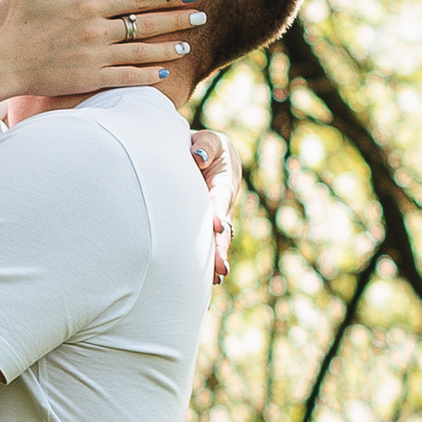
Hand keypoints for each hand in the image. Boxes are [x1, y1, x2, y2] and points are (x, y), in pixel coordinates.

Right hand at [0, 0, 202, 106]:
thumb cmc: (10, 20)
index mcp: (87, 4)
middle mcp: (97, 30)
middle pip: (147, 23)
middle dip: (176, 18)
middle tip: (200, 15)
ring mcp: (95, 56)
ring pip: (142, 51)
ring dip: (167, 47)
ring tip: (187, 44)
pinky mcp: (89, 79)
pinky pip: (126, 77)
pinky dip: (147, 75)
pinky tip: (163, 73)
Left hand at [188, 125, 239, 282]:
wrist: (208, 156)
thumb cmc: (207, 147)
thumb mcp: (210, 140)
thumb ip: (205, 145)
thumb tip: (197, 156)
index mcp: (223, 183)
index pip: (220, 198)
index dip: (217, 212)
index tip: (217, 226)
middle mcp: (221, 205)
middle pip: (222, 230)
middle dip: (220, 248)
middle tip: (220, 268)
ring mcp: (214, 218)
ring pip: (215, 242)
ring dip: (215, 260)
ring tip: (214, 279)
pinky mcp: (203, 227)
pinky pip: (204, 244)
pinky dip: (205, 262)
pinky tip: (203, 281)